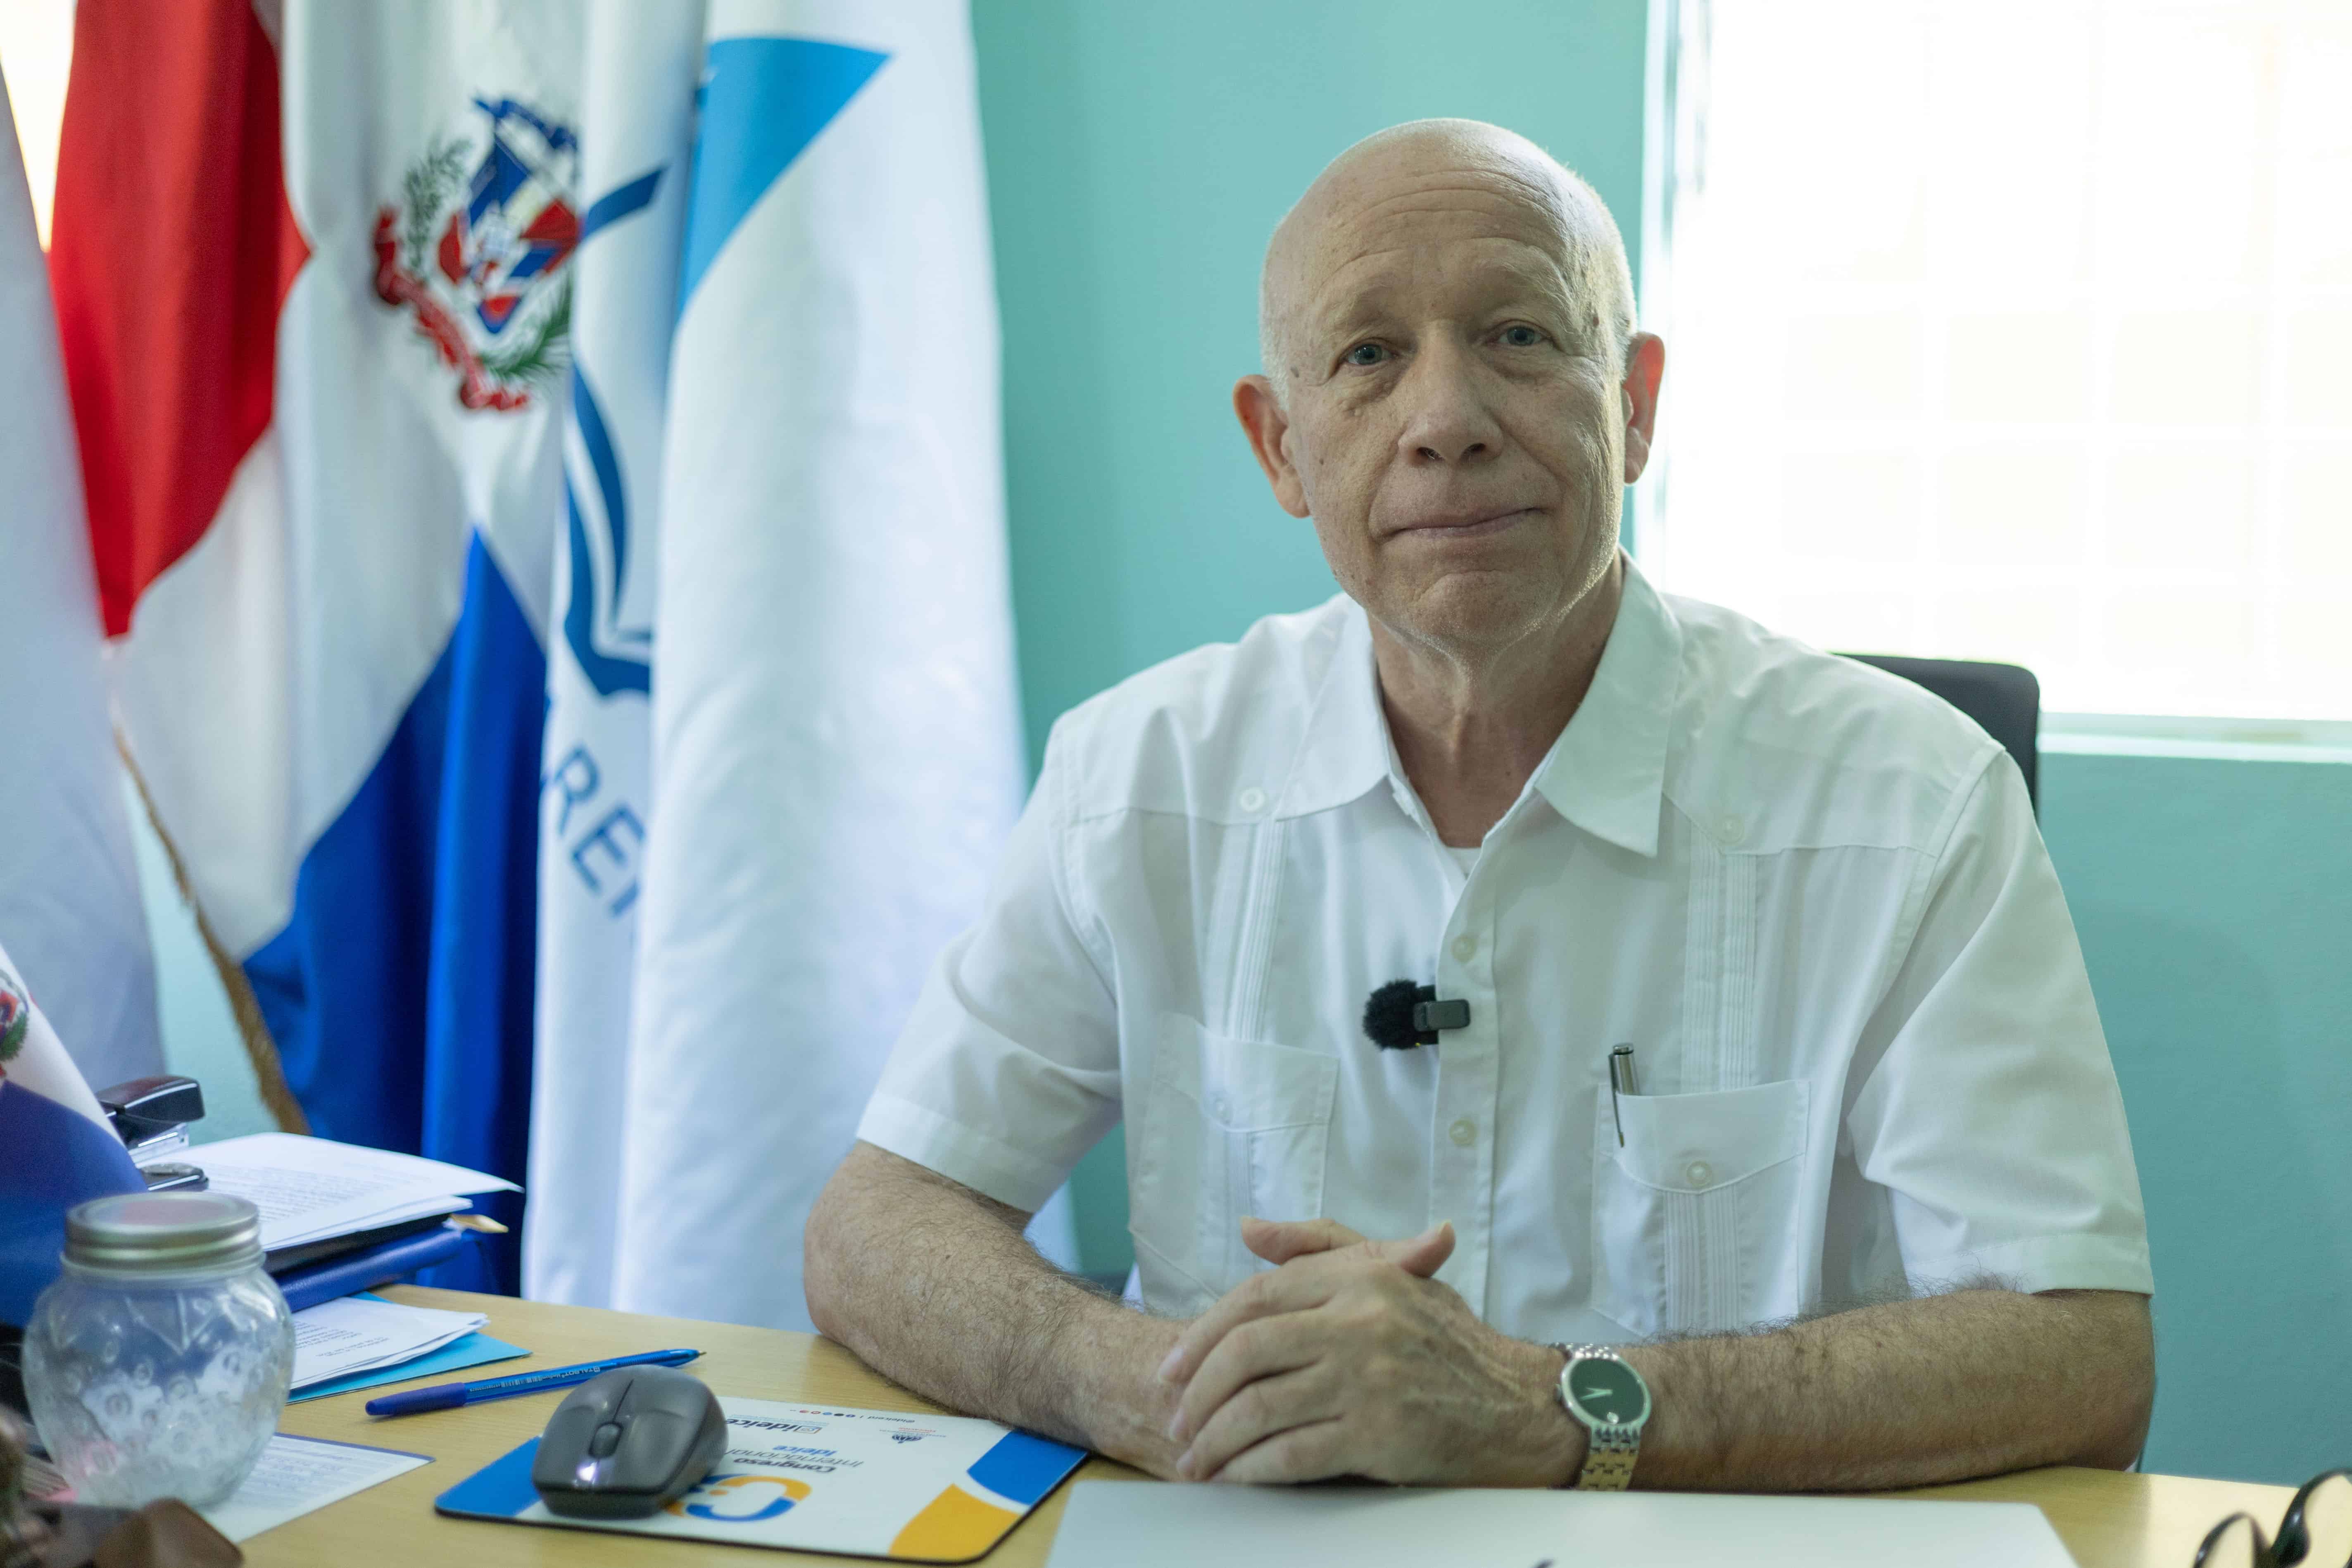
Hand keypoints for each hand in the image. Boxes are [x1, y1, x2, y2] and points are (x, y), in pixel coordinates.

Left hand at [1154, 1217, 1581, 1485]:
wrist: (1520, 1407)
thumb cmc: (1451, 1342)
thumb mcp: (1394, 1275)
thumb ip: (1318, 1248)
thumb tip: (1249, 1229)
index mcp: (1359, 1280)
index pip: (1255, 1299)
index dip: (1201, 1335)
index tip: (1172, 1369)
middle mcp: (1360, 1323)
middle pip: (1246, 1353)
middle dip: (1196, 1393)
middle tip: (1175, 1421)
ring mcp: (1368, 1381)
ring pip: (1260, 1409)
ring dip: (1214, 1440)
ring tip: (1194, 1459)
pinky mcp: (1378, 1435)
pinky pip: (1292, 1455)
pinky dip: (1251, 1470)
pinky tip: (1234, 1479)